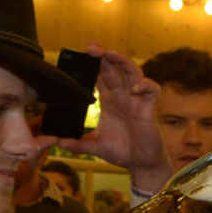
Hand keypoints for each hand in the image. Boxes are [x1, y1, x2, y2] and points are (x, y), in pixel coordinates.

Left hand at [52, 44, 173, 189]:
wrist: (141, 163)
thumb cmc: (122, 151)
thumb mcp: (96, 147)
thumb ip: (79, 144)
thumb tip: (59, 143)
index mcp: (109, 100)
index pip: (100, 75)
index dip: (93, 63)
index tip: (81, 54)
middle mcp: (123, 95)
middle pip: (114, 68)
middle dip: (104, 56)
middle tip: (91, 48)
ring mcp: (137, 99)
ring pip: (133, 72)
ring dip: (122, 61)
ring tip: (110, 55)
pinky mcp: (149, 107)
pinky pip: (152, 89)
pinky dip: (145, 85)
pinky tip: (133, 88)